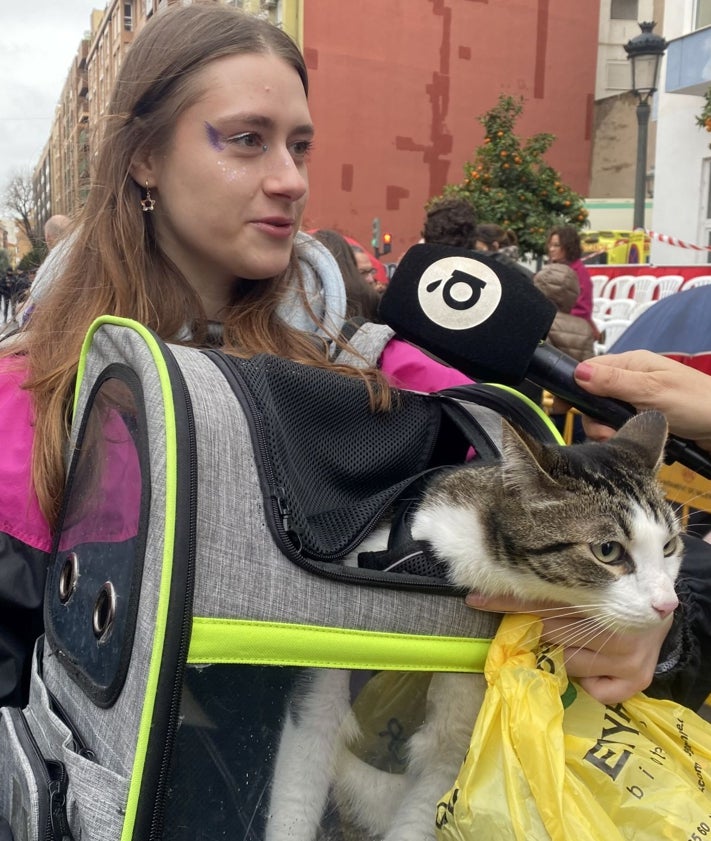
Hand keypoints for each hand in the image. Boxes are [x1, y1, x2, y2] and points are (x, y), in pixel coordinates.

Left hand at [465, 592, 670, 704]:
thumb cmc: (618, 594)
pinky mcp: (634, 681)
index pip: (544, 600)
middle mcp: (614, 629)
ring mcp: (625, 659)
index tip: (475, 600)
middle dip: (526, 630)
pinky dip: (586, 683)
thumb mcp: (591, 584)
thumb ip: (558, 592)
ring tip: (562, 647)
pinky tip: (591, 671)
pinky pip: (594, 691)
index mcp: (601, 597)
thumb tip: (505, 589)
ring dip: (554, 656)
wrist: (664, 614)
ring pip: (566, 663)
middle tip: (507, 629)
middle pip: (552, 631)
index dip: (508, 601)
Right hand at [574, 351, 710, 450]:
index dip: (572, 389)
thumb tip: (577, 372)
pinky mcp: (646, 419)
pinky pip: (621, 428)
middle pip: (593, 398)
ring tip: (624, 441)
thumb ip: (613, 383)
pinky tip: (634, 444)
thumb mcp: (651, 391)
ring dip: (609, 432)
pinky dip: (623, 437)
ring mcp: (638, 400)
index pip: (589, 370)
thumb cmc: (697, 404)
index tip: (561, 410)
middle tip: (609, 434)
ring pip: (605, 417)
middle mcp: (632, 380)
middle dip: (595, 420)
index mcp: (632, 364)